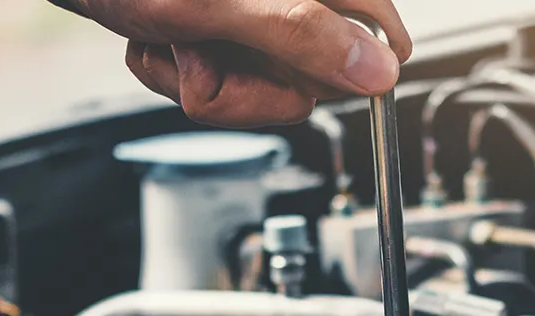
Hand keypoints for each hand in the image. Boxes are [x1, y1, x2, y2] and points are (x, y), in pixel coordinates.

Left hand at [52, 0, 412, 127]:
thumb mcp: (220, 5)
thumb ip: (303, 36)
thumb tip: (377, 70)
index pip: (374, 38)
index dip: (338, 72)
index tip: (289, 73)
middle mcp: (287, 0)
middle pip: (307, 80)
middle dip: (245, 79)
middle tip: (204, 45)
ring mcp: (249, 18)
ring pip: (253, 88)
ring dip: (197, 76)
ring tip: (173, 37)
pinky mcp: (213, 31)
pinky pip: (211, 81)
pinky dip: (172, 68)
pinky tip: (157, 39)